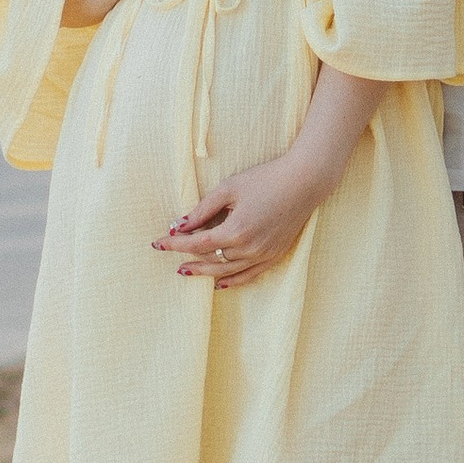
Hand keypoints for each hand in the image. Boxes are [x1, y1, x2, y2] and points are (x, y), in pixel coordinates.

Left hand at [154, 155, 320, 288]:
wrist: (305, 181)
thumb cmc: (266, 179)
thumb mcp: (229, 188)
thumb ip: (203, 209)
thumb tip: (179, 225)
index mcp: (235, 231)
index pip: (196, 243)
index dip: (175, 244)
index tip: (158, 243)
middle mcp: (249, 248)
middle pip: (210, 260)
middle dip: (188, 259)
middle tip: (171, 260)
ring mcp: (263, 255)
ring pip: (227, 271)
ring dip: (205, 272)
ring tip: (188, 271)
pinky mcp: (275, 255)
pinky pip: (250, 275)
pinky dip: (233, 280)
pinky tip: (220, 283)